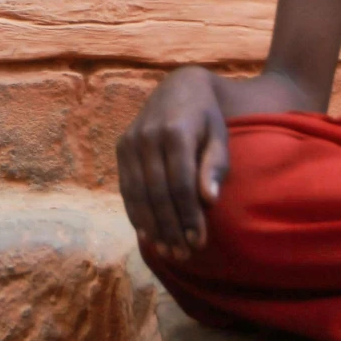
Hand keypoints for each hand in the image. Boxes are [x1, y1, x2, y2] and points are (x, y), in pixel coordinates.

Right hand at [117, 66, 230, 260]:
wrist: (179, 87)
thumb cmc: (206, 117)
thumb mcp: (219, 136)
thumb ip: (216, 166)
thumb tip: (209, 200)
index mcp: (175, 132)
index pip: (181, 184)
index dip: (189, 216)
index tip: (199, 241)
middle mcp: (147, 136)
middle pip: (157, 193)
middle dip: (170, 227)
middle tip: (183, 254)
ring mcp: (130, 141)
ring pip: (138, 193)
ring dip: (152, 226)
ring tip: (167, 250)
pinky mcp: (121, 147)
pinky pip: (126, 187)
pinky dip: (136, 213)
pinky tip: (148, 233)